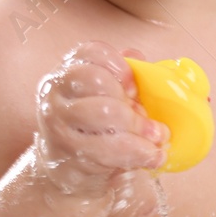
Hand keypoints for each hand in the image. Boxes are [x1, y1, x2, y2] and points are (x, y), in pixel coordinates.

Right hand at [34, 41, 167, 195]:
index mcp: (71, 69)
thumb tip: (144, 64)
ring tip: (157, 138)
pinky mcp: (64, 151)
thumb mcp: (109, 95)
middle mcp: (57, 91)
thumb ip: (125, 77)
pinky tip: (152, 157)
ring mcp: (57, 121)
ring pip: (100, 113)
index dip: (119, 65)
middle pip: (96, 79)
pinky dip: (135, 153)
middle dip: (131, 100)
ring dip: (138, 127)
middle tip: (154, 121)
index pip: (92, 52)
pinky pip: (103, 150)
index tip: (134, 87)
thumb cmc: (95, 123)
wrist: (67, 164)